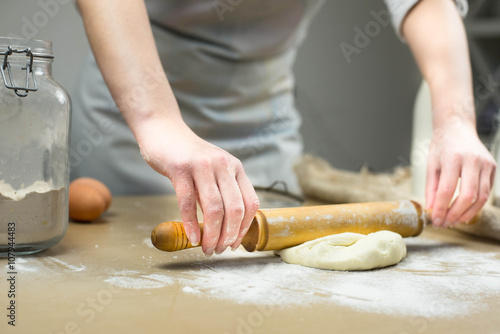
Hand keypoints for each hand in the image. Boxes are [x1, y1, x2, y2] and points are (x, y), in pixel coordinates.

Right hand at [136, 117, 259, 254]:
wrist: (164, 131)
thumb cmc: (188, 157)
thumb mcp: (214, 169)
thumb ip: (223, 190)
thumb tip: (229, 227)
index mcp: (235, 167)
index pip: (251, 202)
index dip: (245, 227)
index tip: (235, 243)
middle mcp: (223, 165)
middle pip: (234, 209)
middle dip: (229, 235)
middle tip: (220, 250)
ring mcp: (202, 166)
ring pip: (214, 208)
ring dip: (212, 234)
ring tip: (207, 248)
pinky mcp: (180, 168)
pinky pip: (188, 202)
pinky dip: (192, 224)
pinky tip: (192, 238)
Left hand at [425, 119, 495, 227]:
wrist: (457, 128)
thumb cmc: (442, 146)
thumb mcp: (431, 165)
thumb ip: (431, 188)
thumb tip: (432, 209)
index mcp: (453, 158)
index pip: (447, 190)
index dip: (441, 209)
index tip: (435, 220)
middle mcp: (472, 161)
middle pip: (468, 196)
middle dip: (455, 214)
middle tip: (445, 223)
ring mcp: (486, 164)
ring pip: (481, 197)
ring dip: (467, 213)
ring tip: (454, 221)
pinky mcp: (493, 167)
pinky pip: (486, 191)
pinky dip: (476, 205)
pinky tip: (464, 211)